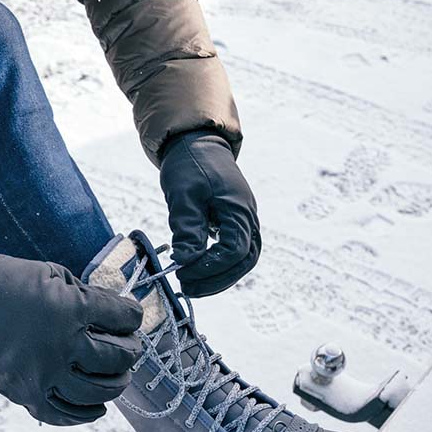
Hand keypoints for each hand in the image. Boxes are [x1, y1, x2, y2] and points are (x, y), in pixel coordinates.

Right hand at [0, 252, 142, 425]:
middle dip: (130, 351)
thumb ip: (87, 294)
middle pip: (117, 359)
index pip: (122, 318)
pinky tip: (96, 408)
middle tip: (129, 348)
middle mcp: (63, 346)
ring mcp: (45, 374)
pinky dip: (84, 414)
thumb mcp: (55, 275)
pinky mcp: (26, 393)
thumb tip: (115, 310)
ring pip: (97, 392)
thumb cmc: (9, 283)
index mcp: (72, 310)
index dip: (132, 316)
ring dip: (114, 385)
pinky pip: (62, 414)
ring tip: (116, 377)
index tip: (130, 316)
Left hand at [159, 132, 260, 296]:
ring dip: (220, 276)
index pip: (234, 251)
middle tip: (188, 288)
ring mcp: (245, 220)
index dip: (210, 267)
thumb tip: (185, 260)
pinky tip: (197, 269)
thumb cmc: (189, 165)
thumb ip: (187, 227)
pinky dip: (220, 265)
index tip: (183, 272)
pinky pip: (236, 251)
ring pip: (243, 259)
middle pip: (245, 260)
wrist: (197, 143)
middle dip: (217, 279)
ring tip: (192, 284)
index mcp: (239, 209)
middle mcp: (248, 217)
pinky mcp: (236, 221)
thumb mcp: (183, 195)